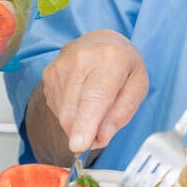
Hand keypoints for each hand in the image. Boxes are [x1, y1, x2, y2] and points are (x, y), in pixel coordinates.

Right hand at [41, 29, 148, 152]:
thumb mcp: (138, 86)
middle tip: (100, 134)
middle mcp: (80, 59)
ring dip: (78, 125)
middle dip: (84, 134)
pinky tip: (81, 99)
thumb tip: (102, 137)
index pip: (94, 97)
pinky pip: (57, 109)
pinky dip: (70, 114)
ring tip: (94, 108)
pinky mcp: (48, 74)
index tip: (79, 145)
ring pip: (63, 114)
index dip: (86, 123)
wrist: (101, 41)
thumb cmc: (123, 65)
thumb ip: (123, 112)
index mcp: (109, 59)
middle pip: (73, 111)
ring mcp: (60, 66)